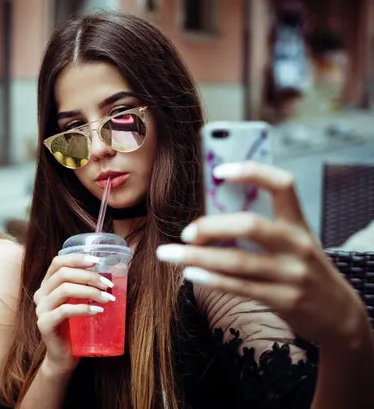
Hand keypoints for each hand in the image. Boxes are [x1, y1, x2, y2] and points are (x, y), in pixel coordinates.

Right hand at [33, 254, 115, 373]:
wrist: (64, 356)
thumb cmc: (75, 327)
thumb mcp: (79, 303)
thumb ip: (85, 288)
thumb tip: (110, 276)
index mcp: (47, 284)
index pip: (58, 262)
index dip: (77, 258)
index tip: (97, 261)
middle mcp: (41, 294)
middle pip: (63, 274)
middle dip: (89, 276)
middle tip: (108, 285)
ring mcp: (41, 309)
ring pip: (64, 289)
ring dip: (89, 291)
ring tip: (107, 299)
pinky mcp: (44, 324)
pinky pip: (64, 311)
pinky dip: (83, 308)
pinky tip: (97, 311)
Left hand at [156, 161, 368, 347]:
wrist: (338, 313)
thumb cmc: (300, 268)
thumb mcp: (292, 242)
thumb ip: (260, 227)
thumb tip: (207, 217)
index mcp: (298, 222)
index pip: (282, 185)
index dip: (251, 172)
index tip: (218, 170)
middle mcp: (297, 245)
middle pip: (250, 226)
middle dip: (211, 227)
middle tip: (185, 232)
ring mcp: (292, 274)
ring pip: (238, 261)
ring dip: (198, 258)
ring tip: (169, 255)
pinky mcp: (285, 300)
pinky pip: (240, 287)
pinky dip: (211, 279)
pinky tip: (190, 274)